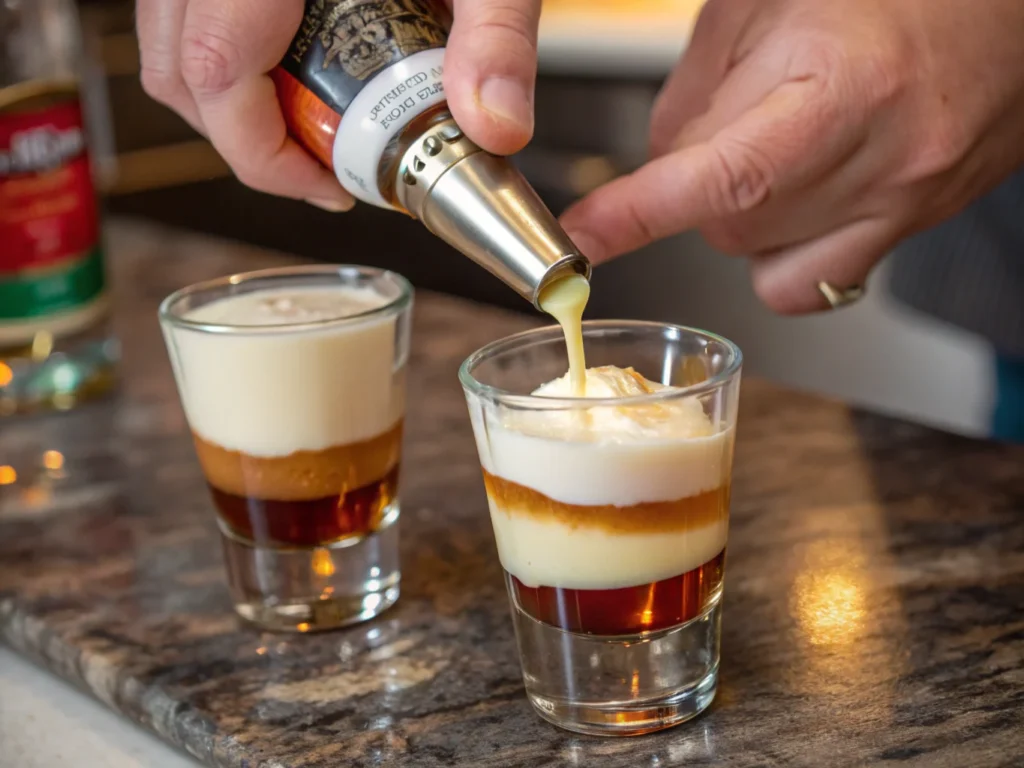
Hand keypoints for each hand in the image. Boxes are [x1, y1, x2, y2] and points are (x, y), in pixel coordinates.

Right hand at [137, 0, 540, 210]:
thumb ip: (496, 34)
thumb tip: (497, 127)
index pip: (214, 71)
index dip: (262, 155)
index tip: (329, 186)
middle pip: (177, 70)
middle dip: (249, 141)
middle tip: (328, 164)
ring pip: (169, 42)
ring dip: (235, 104)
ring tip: (317, 123)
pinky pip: (184, 10)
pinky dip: (230, 58)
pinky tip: (299, 63)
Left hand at [559, 0, 1023, 312]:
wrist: (1010, 4)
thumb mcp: (765, 4)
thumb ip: (696, 93)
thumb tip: (656, 167)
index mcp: (842, 82)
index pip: (719, 178)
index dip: (640, 213)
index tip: (584, 237)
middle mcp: (883, 155)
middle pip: (730, 226)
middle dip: (695, 187)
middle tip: (725, 121)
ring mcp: (904, 201)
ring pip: (763, 262)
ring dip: (737, 218)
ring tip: (771, 148)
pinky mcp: (913, 227)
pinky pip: (815, 284)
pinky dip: (779, 255)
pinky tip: (792, 202)